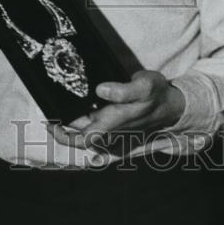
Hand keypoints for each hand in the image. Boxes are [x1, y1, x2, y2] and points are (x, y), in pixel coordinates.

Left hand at [48, 70, 185, 154]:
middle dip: (63, 126)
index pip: (80, 139)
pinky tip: (82, 109)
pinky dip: (84, 123)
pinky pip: (95, 130)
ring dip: (73, 123)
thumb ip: (122, 90)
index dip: (62, 135)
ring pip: (86, 132)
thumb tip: (100, 89)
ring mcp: (113, 131)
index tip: (49, 122)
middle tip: (51, 108)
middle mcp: (110, 131)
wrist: (174, 106)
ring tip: (62, 105)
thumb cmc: (158, 95)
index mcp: (112, 124)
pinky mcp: (118, 126)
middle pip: (78, 136)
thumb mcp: (144, 86)